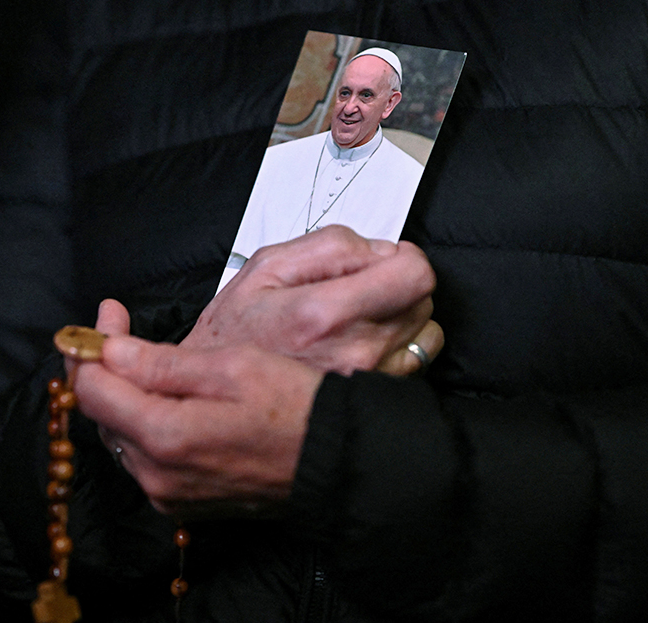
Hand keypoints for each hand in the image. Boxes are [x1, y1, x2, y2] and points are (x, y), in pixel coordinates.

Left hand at [76, 306, 322, 515]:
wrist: (334, 461)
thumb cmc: (295, 408)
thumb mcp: (233, 368)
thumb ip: (164, 363)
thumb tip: (111, 352)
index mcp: (165, 437)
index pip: (93, 390)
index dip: (93, 347)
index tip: (108, 315)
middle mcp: (157, 475)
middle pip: (103, 414)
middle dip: (106, 367)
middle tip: (120, 328)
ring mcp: (168, 494)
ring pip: (122, 435)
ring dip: (124, 395)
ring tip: (142, 358)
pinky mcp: (182, 501)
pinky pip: (145, 457)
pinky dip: (145, 423)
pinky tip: (166, 397)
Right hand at [185, 225, 441, 375]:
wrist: (223, 400)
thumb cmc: (236, 336)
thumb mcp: (265, 268)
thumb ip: (330, 246)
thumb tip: (379, 249)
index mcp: (325, 312)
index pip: (414, 274)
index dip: (403, 258)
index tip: (384, 261)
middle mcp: (355, 349)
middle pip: (422, 299)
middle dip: (396, 285)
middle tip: (359, 290)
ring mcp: (369, 377)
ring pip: (425, 329)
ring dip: (401, 316)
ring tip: (362, 319)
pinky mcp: (374, 395)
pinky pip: (416, 360)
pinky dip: (399, 345)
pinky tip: (364, 343)